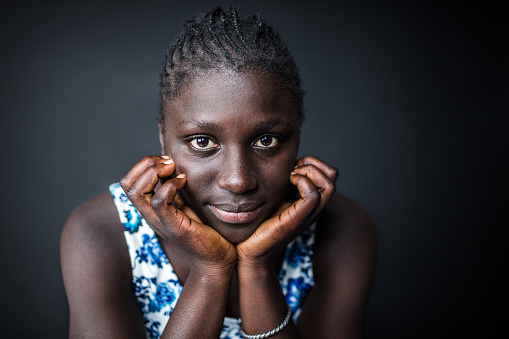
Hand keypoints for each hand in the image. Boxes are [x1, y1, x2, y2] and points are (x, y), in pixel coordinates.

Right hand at [120, 156, 236, 274]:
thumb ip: (174, 188)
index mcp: (151, 209)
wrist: (216, 260)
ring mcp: (160, 222)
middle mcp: (150, 215)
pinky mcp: (174, 227)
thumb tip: (170, 165)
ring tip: (172, 168)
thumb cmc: (203, 231)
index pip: (129, 182)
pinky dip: (170, 185)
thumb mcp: (184, 204)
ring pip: (136, 192)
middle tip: (168, 161)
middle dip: (145, 164)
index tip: (165, 160)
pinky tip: (183, 182)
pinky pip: (160, 201)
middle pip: (126, 185)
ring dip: (153, 172)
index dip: (142, 165)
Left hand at [236, 155, 337, 267]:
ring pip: (329, 184)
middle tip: (292, 168)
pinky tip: (287, 182)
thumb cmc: (259, 223)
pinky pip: (313, 195)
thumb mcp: (276, 196)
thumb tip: (287, 164)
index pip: (329, 174)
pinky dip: (302, 182)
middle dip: (313, 163)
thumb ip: (285, 183)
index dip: (312, 162)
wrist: (250, 250)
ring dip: (309, 171)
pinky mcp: (297, 220)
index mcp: (311, 202)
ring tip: (291, 175)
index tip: (292, 166)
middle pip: (333, 176)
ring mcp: (308, 214)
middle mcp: (314, 208)